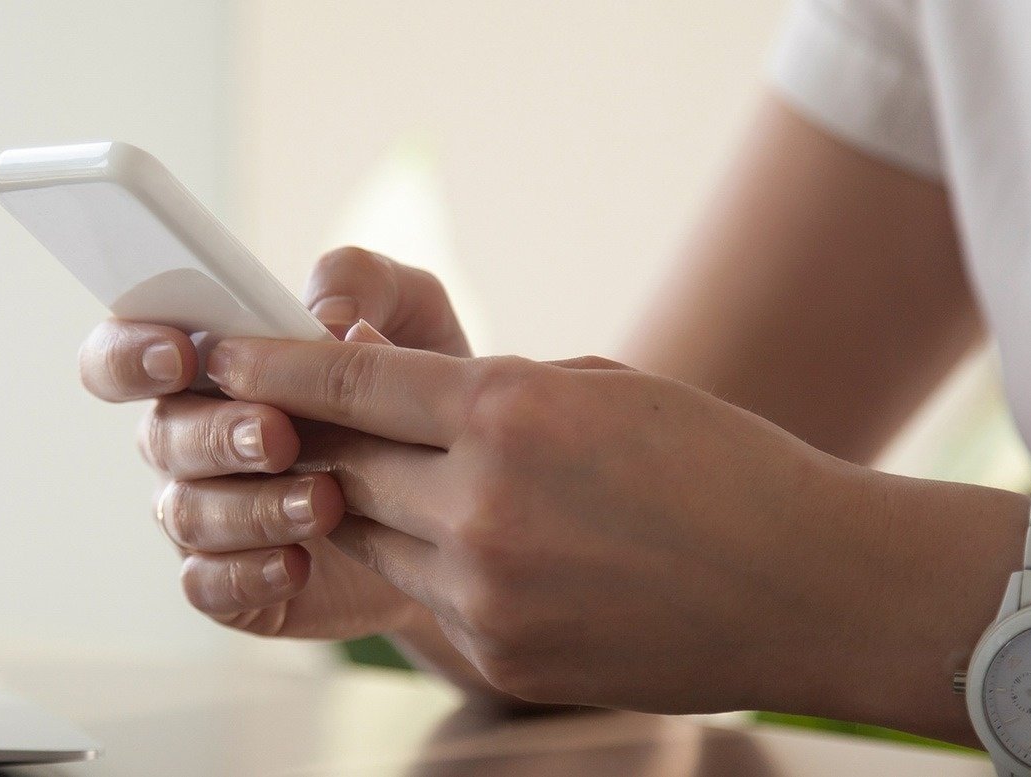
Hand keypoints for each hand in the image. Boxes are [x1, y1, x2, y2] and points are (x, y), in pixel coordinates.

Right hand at [76, 247, 470, 639]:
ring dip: (250, 507)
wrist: (464, 504)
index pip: (122, 353)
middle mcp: (190, 440)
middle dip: (217, 434)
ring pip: (186, 513)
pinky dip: (249, 574)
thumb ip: (363, 283)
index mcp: (206, 369)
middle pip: (160, 435)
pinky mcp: (231, 584)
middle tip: (280, 435)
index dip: (130, 354)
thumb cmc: (416, 394)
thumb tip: (323, 317)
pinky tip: (299, 562)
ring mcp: (205, 515)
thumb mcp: (412, 315)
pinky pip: (206, 584)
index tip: (180, 356)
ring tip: (323, 503)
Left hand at [201, 334, 900, 712]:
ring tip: (424, 485)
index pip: (346, 383)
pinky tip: (494, 548)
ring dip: (375, 507)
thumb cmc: (720, 468)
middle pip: (340, 467)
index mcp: (507, 413)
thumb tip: (395, 385)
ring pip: (373, 537)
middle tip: (298, 422)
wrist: (810, 587)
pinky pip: (424, 597)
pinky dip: (434, 565)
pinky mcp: (498, 654)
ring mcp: (485, 590)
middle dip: (314, 442)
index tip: (221, 355)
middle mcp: (481, 504)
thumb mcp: (598, 387)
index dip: (270, 366)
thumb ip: (486, 389)